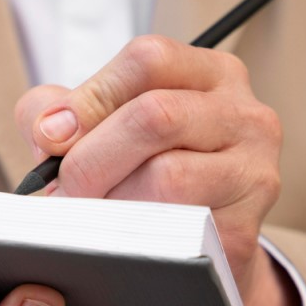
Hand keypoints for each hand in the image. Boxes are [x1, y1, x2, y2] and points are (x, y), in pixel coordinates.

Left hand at [14, 35, 297, 305]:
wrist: (194, 246)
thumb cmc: (140, 174)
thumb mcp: (100, 125)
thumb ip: (57, 110)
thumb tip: (51, 130)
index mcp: (210, 75)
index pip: (148, 59)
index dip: (91, 98)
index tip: (52, 137)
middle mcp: (245, 115)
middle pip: (156, 115)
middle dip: (92, 157)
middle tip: (65, 188)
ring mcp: (253, 173)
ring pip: (168, 176)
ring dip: (112, 201)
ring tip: (93, 215)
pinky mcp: (244, 230)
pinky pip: (177, 229)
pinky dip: (135, 235)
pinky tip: (120, 238)